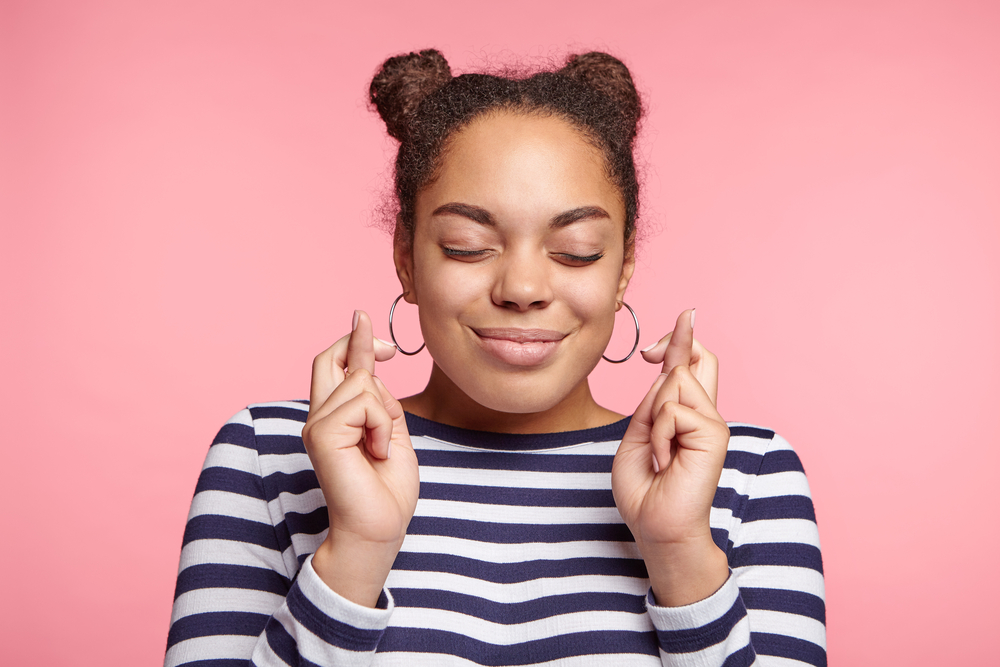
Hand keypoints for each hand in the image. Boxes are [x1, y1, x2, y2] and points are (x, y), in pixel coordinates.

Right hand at [302, 310, 419, 606]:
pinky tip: (378, 451)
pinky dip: (382, 425)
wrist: (378, 528)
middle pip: (329, 359)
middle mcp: (319, 418)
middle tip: (390, 347)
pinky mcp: (322, 434)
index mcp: (334, 419)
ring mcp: (317, 425)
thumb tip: (374, 364)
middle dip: (359, 343)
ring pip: (362, 382)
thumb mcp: (391, 432)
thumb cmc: (387, 489)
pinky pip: (364, 403)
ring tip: (382, 448)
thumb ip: (379, 401)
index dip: (353, 341)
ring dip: (386, 412)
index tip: (365, 320)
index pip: (336, 367)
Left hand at [612, 309, 730, 605]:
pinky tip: (665, 460)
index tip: (684, 315)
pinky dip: (658, 433)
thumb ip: (654, 402)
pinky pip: (672, 410)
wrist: (656, 527)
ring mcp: (713, 422)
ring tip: (658, 451)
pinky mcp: (714, 433)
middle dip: (672, 346)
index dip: (685, 338)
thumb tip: (668, 365)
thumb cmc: (645, 488)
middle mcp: (706, 414)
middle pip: (697, 358)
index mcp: (687, 415)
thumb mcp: (639, 434)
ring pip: (675, 382)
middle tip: (649, 352)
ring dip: (653, 414)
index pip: (694, 365)